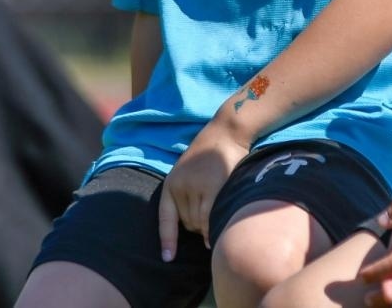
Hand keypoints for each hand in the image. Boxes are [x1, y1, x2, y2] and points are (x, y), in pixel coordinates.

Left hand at [157, 121, 249, 256]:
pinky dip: (210, 230)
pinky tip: (215, 235)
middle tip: (211, 215)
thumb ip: (186, 194)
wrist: (226, 132)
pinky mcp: (211, 188)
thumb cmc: (211, 154)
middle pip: (187, 223)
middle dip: (197, 227)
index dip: (167, 240)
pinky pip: (207, 218)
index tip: (167, 259)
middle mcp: (179, 187)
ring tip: (217, 215)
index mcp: (171, 184)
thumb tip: (194, 225)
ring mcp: (194, 187)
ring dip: (206, 227)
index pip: (165, 218)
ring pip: (197, 223)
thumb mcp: (189, 172)